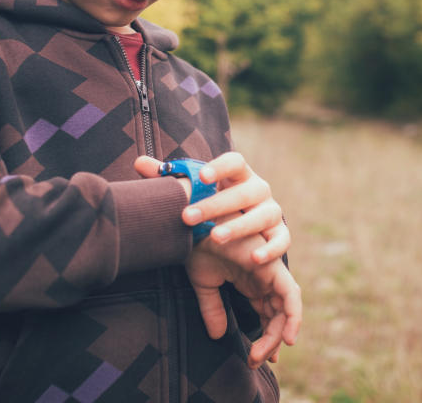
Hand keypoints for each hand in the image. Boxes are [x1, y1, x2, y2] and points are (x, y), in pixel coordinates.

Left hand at [134, 153, 290, 264]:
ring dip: (240, 226)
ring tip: (216, 238)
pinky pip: (282, 241)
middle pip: (245, 191)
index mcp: (239, 175)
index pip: (235, 162)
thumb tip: (139, 162)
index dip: (220, 167)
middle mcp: (259, 190)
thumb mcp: (195, 195)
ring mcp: (272, 212)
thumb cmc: (214, 207)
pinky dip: (271, 249)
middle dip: (217, 204)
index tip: (200, 177)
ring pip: (263, 215)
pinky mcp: (280, 234)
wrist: (246, 229)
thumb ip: (169, 178)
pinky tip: (254, 259)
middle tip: (188, 217)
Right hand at [186, 233, 300, 367]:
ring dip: (278, 334)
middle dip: (271, 340)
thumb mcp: (204, 283)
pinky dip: (292, 315)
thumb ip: (212, 308)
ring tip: (262, 355)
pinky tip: (284, 338)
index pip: (267, 312)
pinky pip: (290, 295)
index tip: (255, 358)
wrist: (194, 221)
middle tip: (255, 361)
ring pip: (286, 308)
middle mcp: (264, 275)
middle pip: (278, 313)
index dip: (266, 336)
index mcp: (251, 279)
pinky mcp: (272, 266)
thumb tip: (217, 336)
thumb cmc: (196, 244)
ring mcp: (270, 270)